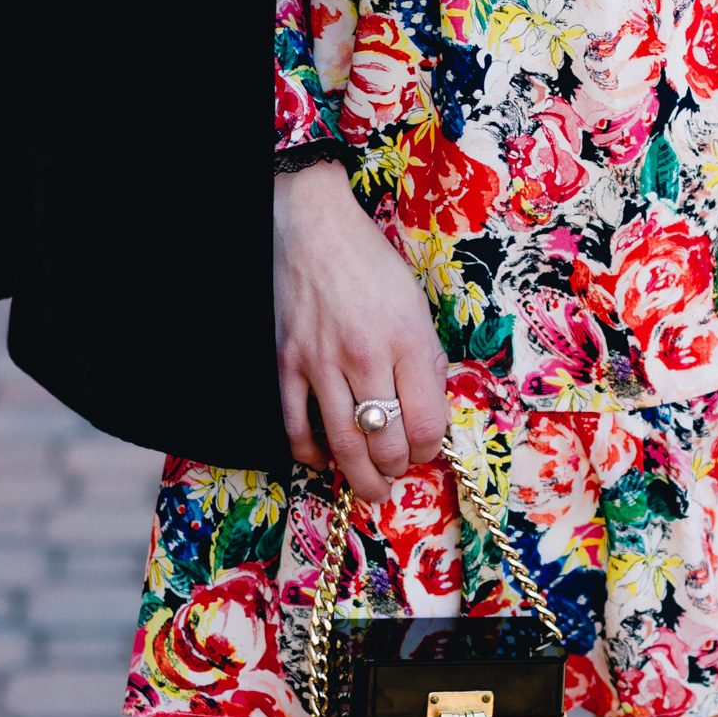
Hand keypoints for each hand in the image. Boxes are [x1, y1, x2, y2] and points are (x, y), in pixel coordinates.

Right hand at [274, 159, 449, 503]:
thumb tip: (428, 414)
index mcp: (407, 339)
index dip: (430, 447)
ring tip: (370, 488)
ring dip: (361, 476)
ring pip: (343, 444)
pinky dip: (311, 454)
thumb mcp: (416, 306)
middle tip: (398, 468)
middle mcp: (366, 355)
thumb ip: (424, 361)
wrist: (314, 229)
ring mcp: (321, 362)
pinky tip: (324, 460)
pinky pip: (296, 426)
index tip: (426, 445)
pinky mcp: (287, 363)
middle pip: (386, 441)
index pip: (426, 422)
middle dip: (397, 466)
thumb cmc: (372, 265)